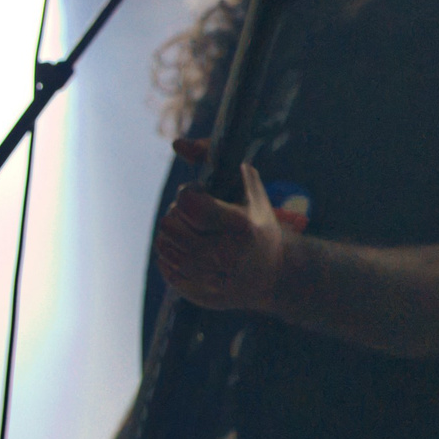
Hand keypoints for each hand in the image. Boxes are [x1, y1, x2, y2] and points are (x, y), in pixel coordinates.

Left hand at [154, 137, 290, 311]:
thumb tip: (176, 144)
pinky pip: (165, 266)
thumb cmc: (258, 222)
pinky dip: (172, 254)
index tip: (203, 195)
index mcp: (241, 227)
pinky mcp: (199, 294)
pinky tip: (190, 250)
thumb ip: (212, 155)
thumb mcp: (247, 184)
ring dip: (174, 233)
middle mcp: (225, 256)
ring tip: (193, 231)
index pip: (187, 203)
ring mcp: (211, 279)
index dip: (190, 193)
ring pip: (164, 245)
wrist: (274, 275)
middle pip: (170, 223)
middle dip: (179, 213)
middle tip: (197, 215)